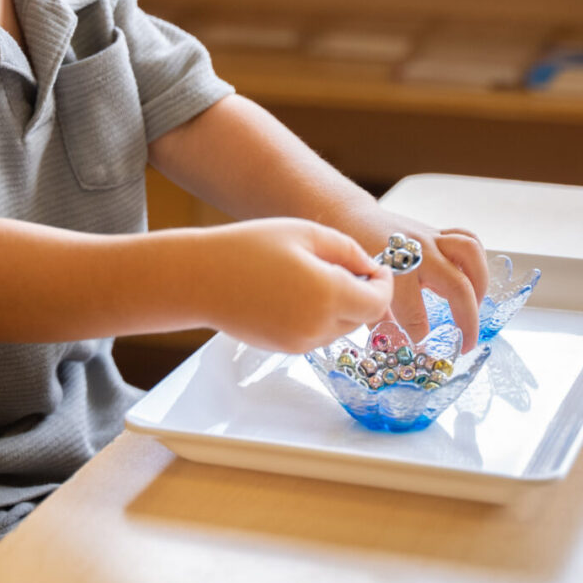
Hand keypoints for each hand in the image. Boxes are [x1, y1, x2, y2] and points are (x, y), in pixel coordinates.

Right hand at [200, 218, 393, 352]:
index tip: (375, 268)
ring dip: (341, 306)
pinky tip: (295, 293)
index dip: (383, 284)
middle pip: (362, 317)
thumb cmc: (247, 248)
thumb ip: (348, 250)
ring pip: (341, 329)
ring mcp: (300, 343)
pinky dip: (319, 317)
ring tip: (313, 276)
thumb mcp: (306, 233)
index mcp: (328, 293)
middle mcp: (318, 325)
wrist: (199, 279)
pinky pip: (317, 335)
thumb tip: (370, 268)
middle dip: (362, 293)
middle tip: (343, 266)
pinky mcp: (284, 350)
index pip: (379, 302)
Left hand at [336, 209, 489, 351]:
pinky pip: (469, 240)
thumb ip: (378, 318)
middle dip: (467, 321)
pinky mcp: (439, 232)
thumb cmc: (356, 258)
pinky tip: (473, 283)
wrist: (353, 220)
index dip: (421, 338)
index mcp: (394, 271)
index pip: (415, 315)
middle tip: (466, 345)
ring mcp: (431, 238)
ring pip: (470, 252)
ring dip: (481, 283)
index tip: (423, 353)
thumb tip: (394, 349)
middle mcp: (417, 252)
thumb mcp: (361, 291)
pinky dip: (477, 262)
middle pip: (456, 286)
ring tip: (476, 307)